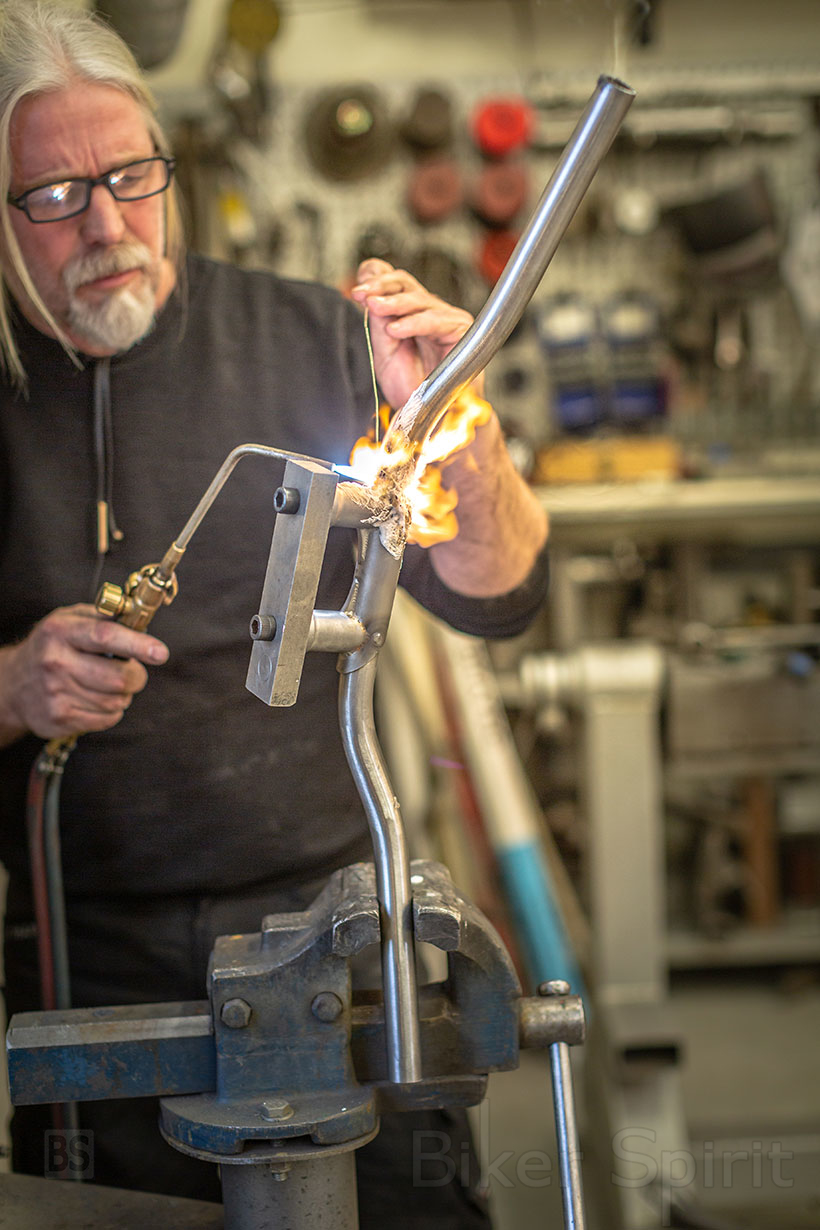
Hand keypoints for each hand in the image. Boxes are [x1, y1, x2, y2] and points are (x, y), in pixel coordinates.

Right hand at [0, 604, 168, 742]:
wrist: (13, 684)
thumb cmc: (52, 647)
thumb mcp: (70, 621)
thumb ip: (104, 618)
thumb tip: (140, 620)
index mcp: (61, 632)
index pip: (105, 636)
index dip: (137, 645)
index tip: (160, 652)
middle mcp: (56, 662)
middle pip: (119, 678)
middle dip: (137, 676)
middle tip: (133, 671)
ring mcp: (56, 693)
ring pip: (117, 701)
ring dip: (123, 695)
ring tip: (107, 685)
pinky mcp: (59, 719)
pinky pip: (107, 719)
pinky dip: (111, 711)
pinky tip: (96, 700)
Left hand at [350, 259, 478, 408]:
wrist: (430, 418)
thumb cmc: (411, 390)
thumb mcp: (385, 354)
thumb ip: (377, 323)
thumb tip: (367, 291)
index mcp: (410, 315)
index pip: (394, 285)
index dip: (376, 280)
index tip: (356, 291)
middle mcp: (429, 312)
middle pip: (405, 283)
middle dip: (380, 286)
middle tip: (360, 294)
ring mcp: (446, 318)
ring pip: (418, 298)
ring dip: (393, 302)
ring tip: (373, 307)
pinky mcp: (460, 329)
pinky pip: (436, 320)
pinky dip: (414, 323)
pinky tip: (395, 328)